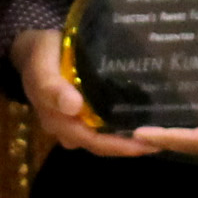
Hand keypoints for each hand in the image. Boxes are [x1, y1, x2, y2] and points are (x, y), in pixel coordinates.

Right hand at [13, 28, 155, 156]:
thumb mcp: (41, 68)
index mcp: (58, 123)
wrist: (34, 50)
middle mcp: (70, 129)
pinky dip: (125, 124)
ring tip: (160, 131)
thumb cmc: (40, 58)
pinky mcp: (87, 113)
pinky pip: (107, 124)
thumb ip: (52, 87)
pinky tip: (145, 117)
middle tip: (162, 141)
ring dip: (130, 138)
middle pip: (103, 145)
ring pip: (107, 137)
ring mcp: (79, 123)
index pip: (92, 141)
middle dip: (131, 146)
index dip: (119, 146)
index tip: (146, 143)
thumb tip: (73, 108)